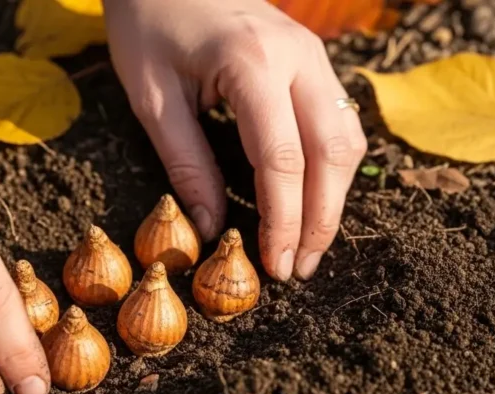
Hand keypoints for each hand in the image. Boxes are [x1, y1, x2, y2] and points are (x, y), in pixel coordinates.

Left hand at [104, 0, 366, 280]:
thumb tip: (211, 229)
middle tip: (299, 269)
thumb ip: (186, 164)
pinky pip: (339, 122)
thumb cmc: (148, 23)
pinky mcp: (314, 60)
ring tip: (308, 245)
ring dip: (334, 198)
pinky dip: (331, 168)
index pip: (283, 160)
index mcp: (253, 65)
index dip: (284, 221)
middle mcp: (298, 58)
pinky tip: (312, 200)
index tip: (275, 265)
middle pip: (332, 153)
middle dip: (321, 220)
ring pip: (346, 139)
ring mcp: (314, 56)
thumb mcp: (153, 98)